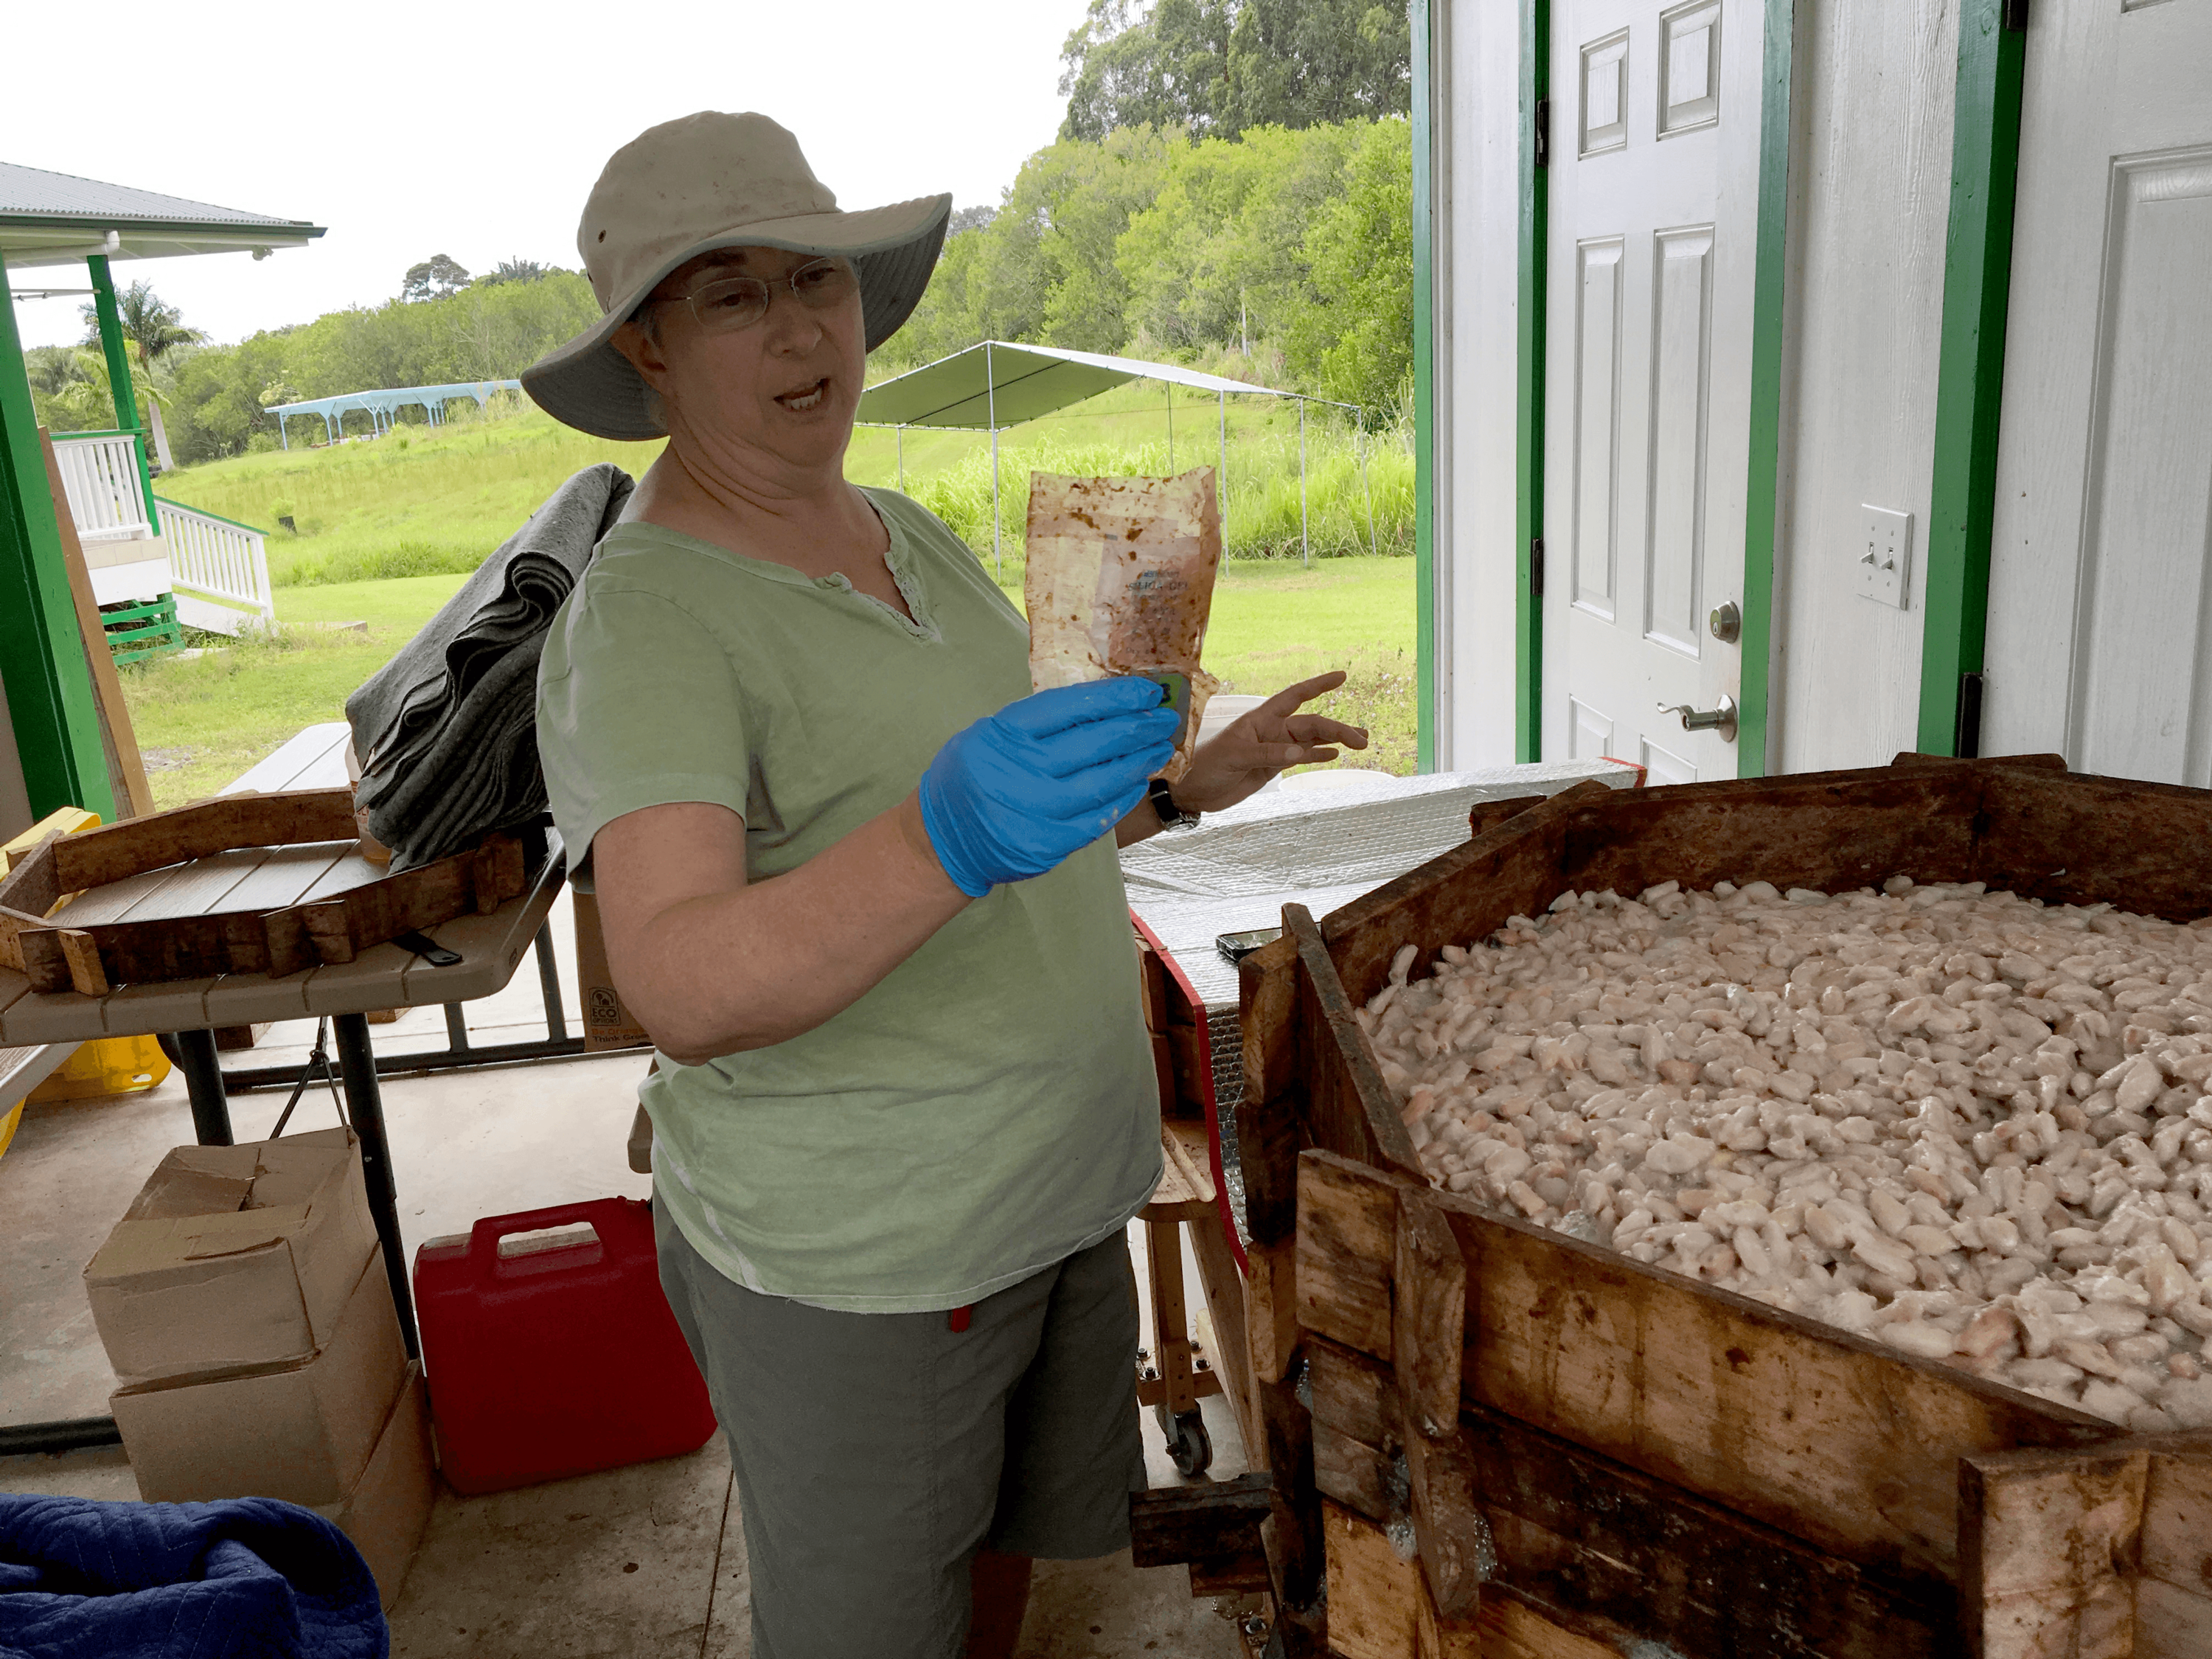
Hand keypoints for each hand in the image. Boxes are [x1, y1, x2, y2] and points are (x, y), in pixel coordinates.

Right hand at [920, 679, 1179, 895]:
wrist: (943, 841)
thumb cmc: (970, 778)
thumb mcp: (987, 736)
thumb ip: (1036, 724)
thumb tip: (1102, 705)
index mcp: (1001, 735)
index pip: (1069, 706)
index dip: (1114, 697)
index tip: (1145, 691)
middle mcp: (1018, 771)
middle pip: (1093, 742)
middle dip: (1137, 727)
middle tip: (1165, 718)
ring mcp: (1034, 811)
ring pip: (1102, 781)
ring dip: (1137, 762)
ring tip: (1159, 748)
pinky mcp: (1047, 844)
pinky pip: (1096, 818)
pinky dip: (1121, 799)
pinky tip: (1137, 782)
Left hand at [1171, 672, 1369, 814]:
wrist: (1192, 791)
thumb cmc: (1206, 766)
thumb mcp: (1234, 757)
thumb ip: (1268, 754)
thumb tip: (1301, 753)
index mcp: (1260, 719)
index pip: (1294, 696)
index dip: (1318, 685)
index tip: (1342, 676)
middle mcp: (1271, 730)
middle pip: (1311, 724)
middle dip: (1338, 729)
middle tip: (1362, 739)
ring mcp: (1274, 749)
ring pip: (1312, 740)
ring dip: (1335, 740)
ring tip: (1361, 742)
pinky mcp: (1273, 767)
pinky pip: (1302, 758)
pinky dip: (1319, 755)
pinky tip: (1335, 755)